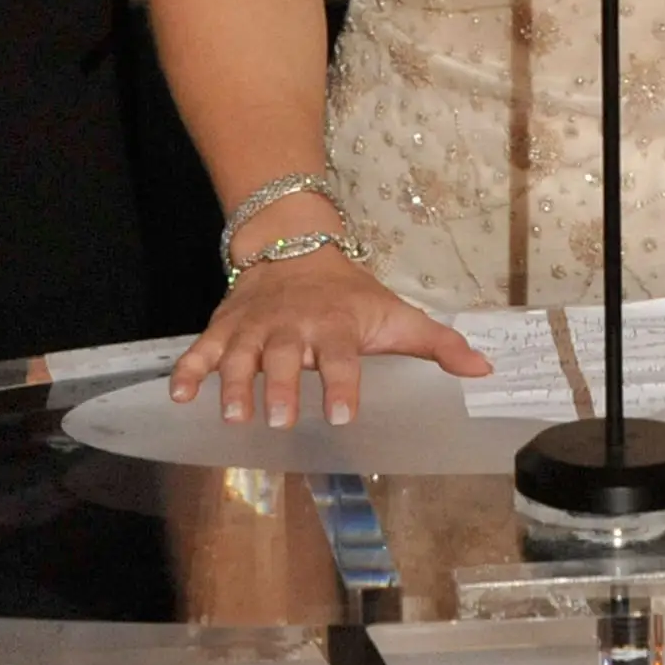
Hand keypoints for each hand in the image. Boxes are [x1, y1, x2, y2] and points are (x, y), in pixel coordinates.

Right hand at [167, 247, 491, 427]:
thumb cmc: (350, 296)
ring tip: (231, 415)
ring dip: (234, 383)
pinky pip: (202, 349)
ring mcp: (255, 328)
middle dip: (283, 386)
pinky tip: (179, 395)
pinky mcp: (225, 328)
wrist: (296, 246)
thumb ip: (438, 344)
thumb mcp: (395, 315)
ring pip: (240, 355)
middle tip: (280, 419)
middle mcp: (293, 326)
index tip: (346, 413)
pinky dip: (189, 370)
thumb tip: (485, 370)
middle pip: (286, 356)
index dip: (344, 383)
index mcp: (336, 326)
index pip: (342, 356)